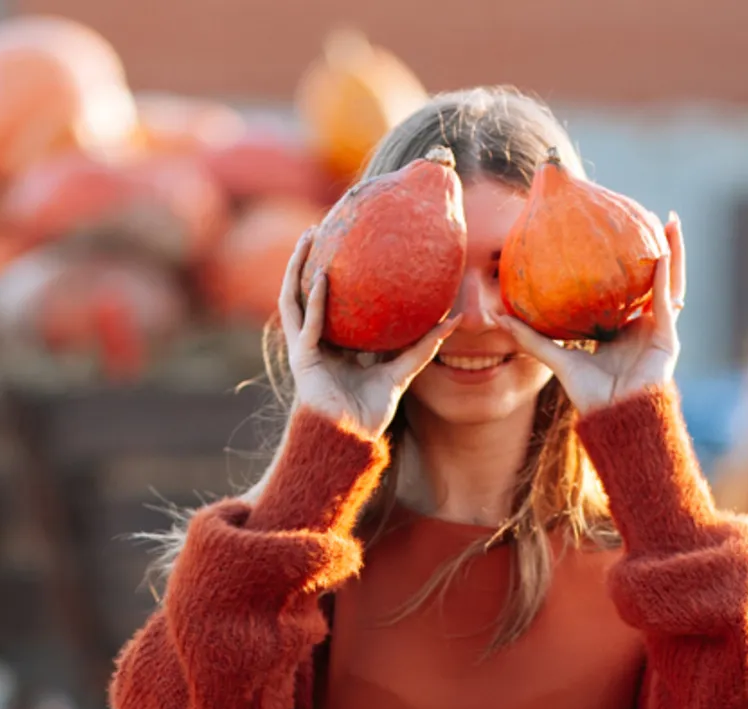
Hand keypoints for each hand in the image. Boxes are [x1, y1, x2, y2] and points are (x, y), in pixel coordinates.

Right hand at [278, 231, 457, 439]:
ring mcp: (306, 350)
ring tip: (309, 238)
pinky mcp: (303, 360)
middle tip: (320, 229)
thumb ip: (423, 347)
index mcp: (335, 346)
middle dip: (308, 261)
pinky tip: (321, 275)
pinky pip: (307, 324)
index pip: (331, 303)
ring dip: (297, 268)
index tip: (346, 246)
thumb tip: (454, 320)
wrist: (351, 440)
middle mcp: (317, 343)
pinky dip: (314, 301)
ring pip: (294, 300)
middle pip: (306, 293)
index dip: (334, 275)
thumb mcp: (400, 373)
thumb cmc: (369, 414)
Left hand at [494, 214, 685, 416]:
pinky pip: (666, 302)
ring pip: (669, 282)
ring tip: (671, 221)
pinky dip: (665, 277)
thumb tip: (499, 318)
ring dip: (673, 250)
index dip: (625, 260)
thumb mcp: (557, 360)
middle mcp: (643, 324)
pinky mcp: (668, 339)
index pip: (626, 285)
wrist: (615, 421)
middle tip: (651, 214)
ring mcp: (659, 330)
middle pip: (653, 277)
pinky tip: (661, 254)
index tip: (617, 230)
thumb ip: (532, 339)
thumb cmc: (590, 396)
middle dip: (657, 245)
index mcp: (622, 327)